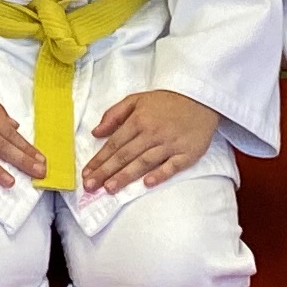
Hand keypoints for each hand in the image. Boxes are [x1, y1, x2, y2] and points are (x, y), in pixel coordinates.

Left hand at [77, 87, 218, 194]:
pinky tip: (146, 184)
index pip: (115, 143)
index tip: (86, 173)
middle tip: (91, 186)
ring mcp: (170, 144)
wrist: (200, 98)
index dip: (100, 159)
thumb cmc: (166, 102)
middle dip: (106, 171)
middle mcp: (152, 133)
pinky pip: (172, 166)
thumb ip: (114, 114)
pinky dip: (160, 174)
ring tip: (110, 188)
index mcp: (138, 120)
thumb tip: (96, 132)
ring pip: (144, 162)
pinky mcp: (188, 153)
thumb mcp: (136, 100)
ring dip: (126, 176)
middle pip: (126, 155)